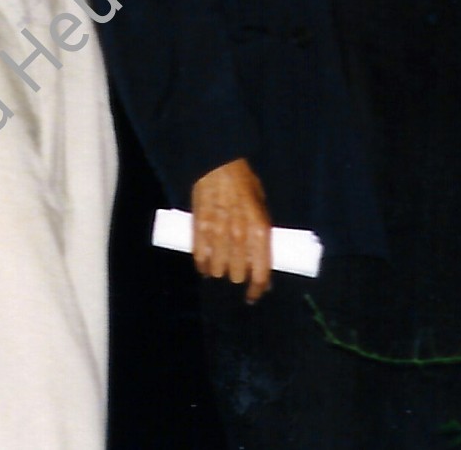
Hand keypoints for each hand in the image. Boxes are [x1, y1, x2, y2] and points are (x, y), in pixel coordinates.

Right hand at [190, 157, 273, 301]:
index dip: (257, 289)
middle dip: (238, 276)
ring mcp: (218, 232)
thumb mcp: (261, 206)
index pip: (260, 272)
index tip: (253, 296)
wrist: (218, 163)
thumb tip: (260, 260)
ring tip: (219, 266)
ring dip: (219, 270)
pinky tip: (204, 265)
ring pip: (217, 269)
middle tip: (237, 269)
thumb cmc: (244, 183)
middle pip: (237, 274)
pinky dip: (202, 265)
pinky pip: (199, 257)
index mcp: (260, 230)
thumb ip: (261, 233)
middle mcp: (240, 235)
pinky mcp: (199, 227)